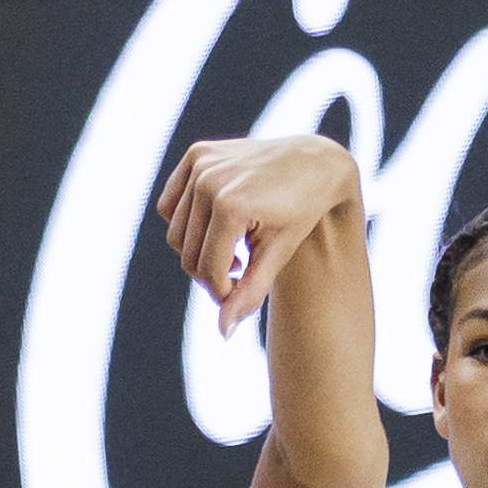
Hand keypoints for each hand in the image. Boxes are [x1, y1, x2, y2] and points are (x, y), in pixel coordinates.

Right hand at [152, 135, 361, 336]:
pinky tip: (215, 226)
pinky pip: (171, 204)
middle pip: (187, 254)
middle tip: (239, 271)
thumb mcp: (278, 254)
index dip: (222, 291)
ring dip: (199, 249)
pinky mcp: (197, 154)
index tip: (241, 291)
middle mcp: (210, 181)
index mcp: (231, 206)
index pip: (207, 270)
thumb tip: (222, 333)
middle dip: (211, 272)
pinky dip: (185, 221)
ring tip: (233, 250)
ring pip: (175, 233)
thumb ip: (248, 293)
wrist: (316, 162)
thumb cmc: (302, 211)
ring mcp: (202, 164)